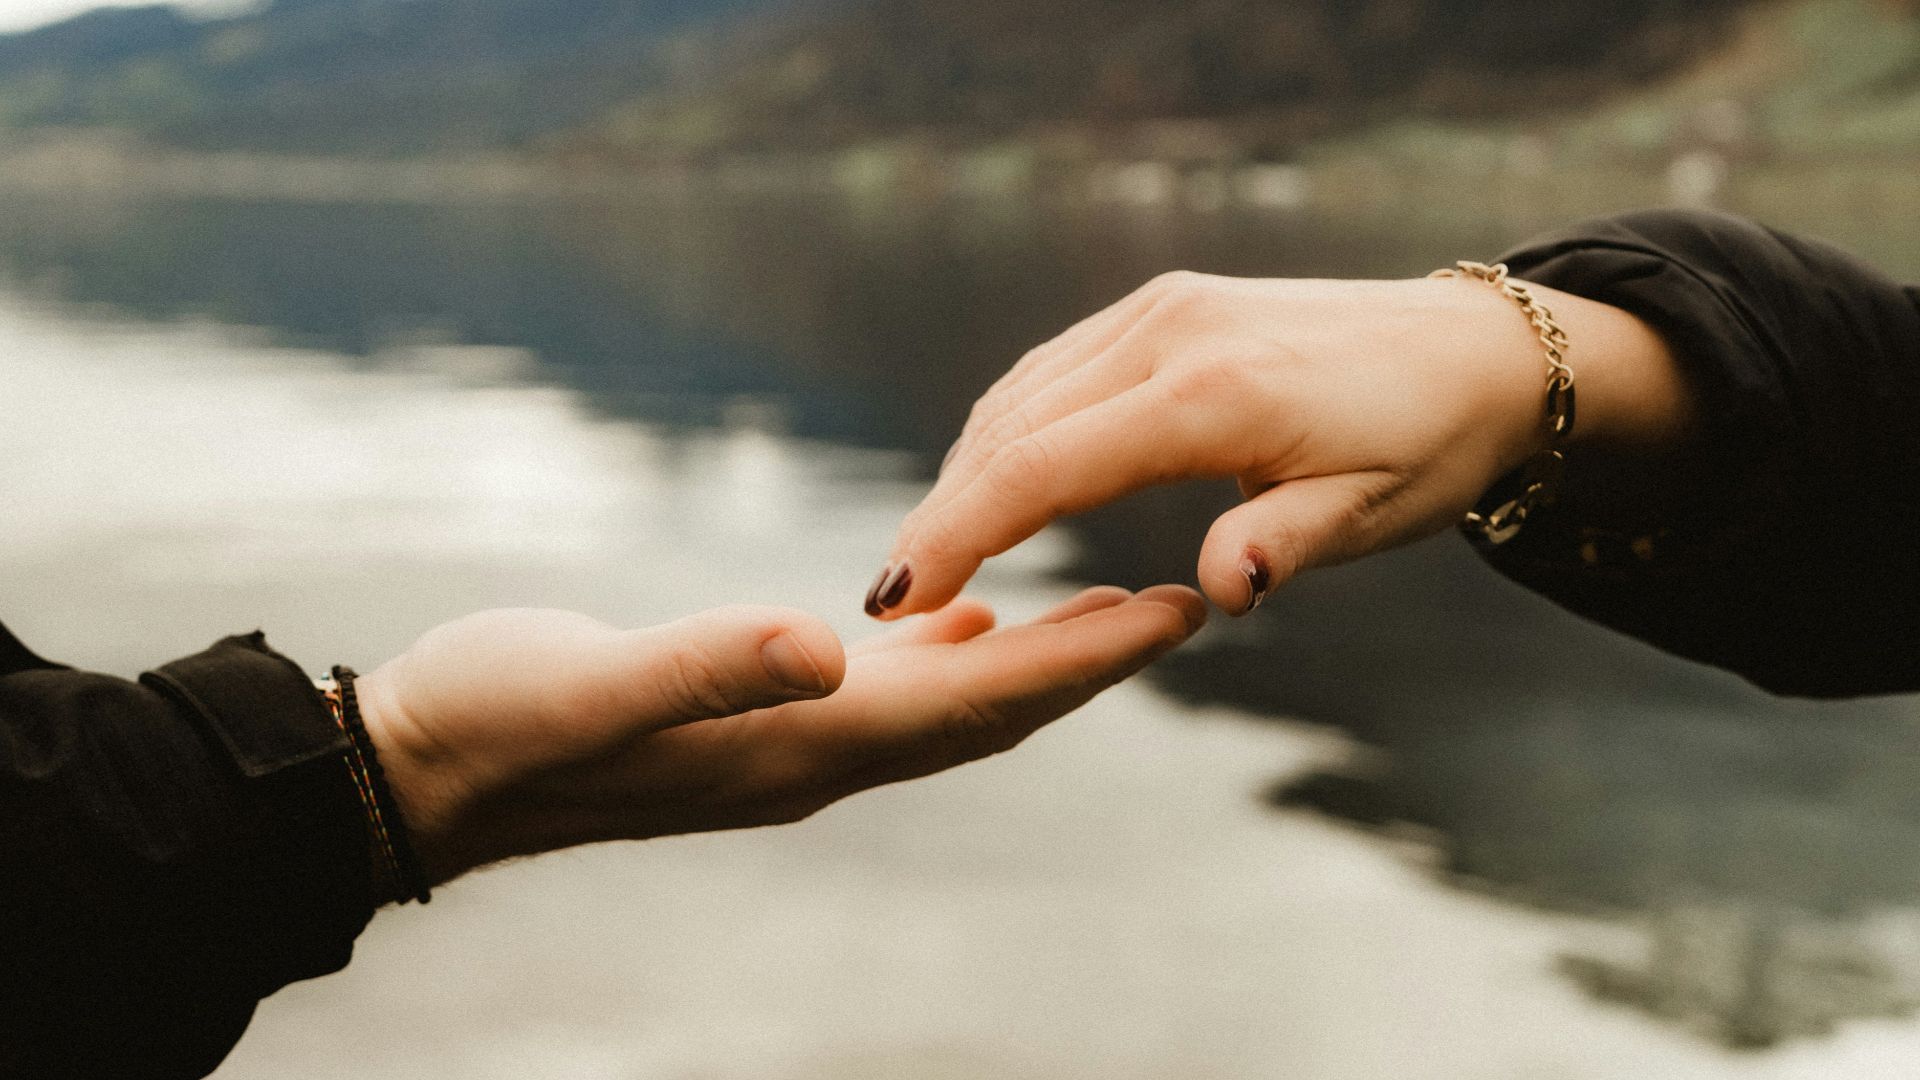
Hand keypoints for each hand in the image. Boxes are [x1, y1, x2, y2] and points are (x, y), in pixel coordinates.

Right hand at [354, 586, 1203, 884]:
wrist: (424, 770)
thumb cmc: (499, 721)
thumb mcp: (595, 686)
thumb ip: (709, 664)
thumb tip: (828, 642)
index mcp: (799, 744)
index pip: (979, 704)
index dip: (1082, 662)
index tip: (1176, 614)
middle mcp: (814, 753)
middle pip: (991, 713)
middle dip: (1092, 664)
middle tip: (1186, 606)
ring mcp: (785, 740)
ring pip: (951, 704)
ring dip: (1040, 662)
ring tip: (1113, 608)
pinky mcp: (749, 716)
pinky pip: (887, 692)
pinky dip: (952, 659)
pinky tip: (974, 620)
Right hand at [867, 270, 1692, 618]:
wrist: (1477, 349)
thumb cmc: (1429, 442)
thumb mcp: (1376, 513)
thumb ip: (1286, 545)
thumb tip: (1215, 593)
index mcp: (1211, 394)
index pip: (1044, 467)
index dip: (958, 533)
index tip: (896, 598)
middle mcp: (1167, 334)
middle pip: (1011, 427)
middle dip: (944, 513)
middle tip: (892, 600)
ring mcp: (1160, 309)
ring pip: (1022, 392)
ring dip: (969, 469)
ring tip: (932, 552)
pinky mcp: (1164, 306)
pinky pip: (1056, 369)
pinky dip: (1011, 427)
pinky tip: (996, 477)